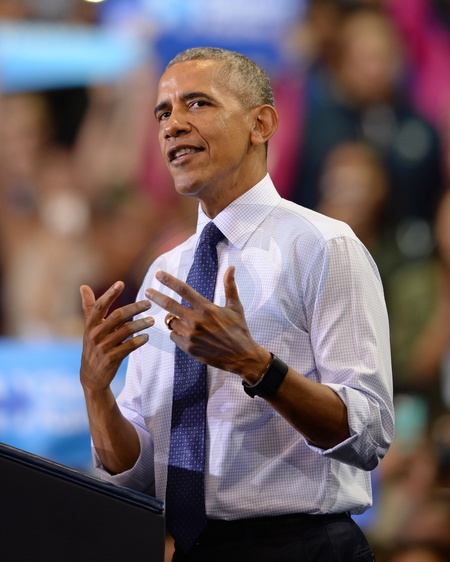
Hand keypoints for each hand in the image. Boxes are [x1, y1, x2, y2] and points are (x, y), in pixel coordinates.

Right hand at [80, 281, 152, 392]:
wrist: (91, 376)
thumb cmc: (93, 346)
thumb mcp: (89, 327)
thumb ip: (89, 307)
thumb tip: (83, 286)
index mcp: (90, 324)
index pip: (99, 306)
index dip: (110, 294)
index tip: (121, 283)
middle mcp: (95, 334)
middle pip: (117, 316)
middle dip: (134, 308)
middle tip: (149, 303)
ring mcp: (104, 347)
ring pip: (126, 331)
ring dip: (141, 324)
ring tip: (152, 320)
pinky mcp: (112, 359)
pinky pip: (129, 346)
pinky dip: (139, 340)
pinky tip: (147, 336)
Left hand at [145, 266, 269, 379]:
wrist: (241, 356)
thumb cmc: (239, 329)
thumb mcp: (236, 307)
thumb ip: (230, 286)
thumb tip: (231, 267)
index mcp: (206, 308)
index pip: (183, 290)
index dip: (168, 281)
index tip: (158, 274)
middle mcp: (196, 321)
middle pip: (169, 305)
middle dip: (156, 296)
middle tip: (147, 291)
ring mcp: (190, 335)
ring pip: (171, 322)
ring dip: (173, 319)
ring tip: (183, 320)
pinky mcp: (188, 348)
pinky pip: (174, 336)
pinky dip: (177, 333)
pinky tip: (188, 334)